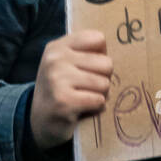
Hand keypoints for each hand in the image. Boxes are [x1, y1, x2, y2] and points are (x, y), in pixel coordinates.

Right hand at [30, 30, 113, 149]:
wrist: (38, 121)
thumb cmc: (60, 89)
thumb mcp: (65, 64)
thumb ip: (86, 53)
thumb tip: (122, 50)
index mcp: (57, 47)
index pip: (98, 39)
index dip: (101, 56)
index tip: (89, 68)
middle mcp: (55, 60)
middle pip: (106, 63)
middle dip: (103, 79)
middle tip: (87, 88)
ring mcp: (57, 80)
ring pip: (104, 84)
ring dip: (99, 95)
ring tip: (84, 98)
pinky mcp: (64, 102)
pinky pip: (99, 101)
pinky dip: (95, 108)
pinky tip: (82, 109)